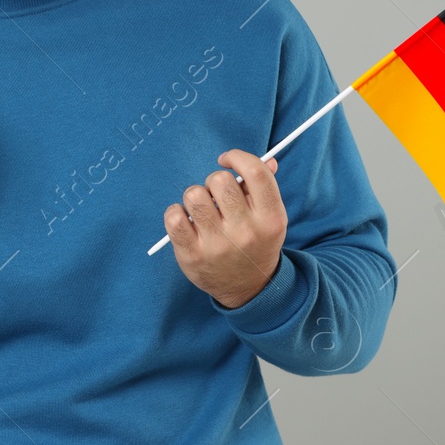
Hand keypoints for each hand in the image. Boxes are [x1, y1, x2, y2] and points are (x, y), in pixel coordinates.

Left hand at [164, 149, 287, 308]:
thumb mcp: (270, 218)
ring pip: (194, 195)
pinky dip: (175, 212)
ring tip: (201, 209)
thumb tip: (269, 160)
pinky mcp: (192, 256)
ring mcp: (218, 245)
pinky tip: (185, 219)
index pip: (256, 172)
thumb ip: (266, 187)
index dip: (237, 157)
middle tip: (216, 195)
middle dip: (214, 181)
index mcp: (270, 218)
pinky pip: (174, 217)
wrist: (249, 288)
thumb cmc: (256, 242)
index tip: (226, 160)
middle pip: (220, 180)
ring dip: (195, 196)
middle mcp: (246, 231)